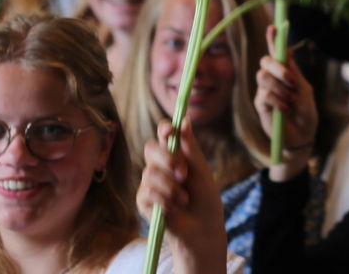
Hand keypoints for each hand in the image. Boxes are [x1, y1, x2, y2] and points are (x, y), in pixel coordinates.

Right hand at [137, 121, 229, 272]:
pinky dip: (164, 200)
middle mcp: (159, 165)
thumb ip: (191, 148)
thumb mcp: (201, 171)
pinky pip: (147, 192)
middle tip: (183, 173)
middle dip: (167, 159)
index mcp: (175, 154)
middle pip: (150, 149)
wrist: (202, 229)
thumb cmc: (205, 199)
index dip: (164, 128)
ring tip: (185, 199)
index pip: (163, 134)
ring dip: (171, 187)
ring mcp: (149, 183)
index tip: (170, 130)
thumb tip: (186, 120)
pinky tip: (174, 209)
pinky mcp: (143, 201)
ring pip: (150, 172)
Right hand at [252, 31, 317, 180]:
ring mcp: (264, 90)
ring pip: (263, 77)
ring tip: (291, 101)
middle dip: (278, 68)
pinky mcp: (260, 104)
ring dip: (281, 88)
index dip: (273, 39)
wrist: (303, 135)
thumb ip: (294, 71)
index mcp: (285, 72)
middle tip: (292, 81)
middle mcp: (272, 78)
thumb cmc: (306, 112)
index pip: (276, 52)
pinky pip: (265, 95)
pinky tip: (285, 110)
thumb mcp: (304, 89)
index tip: (273, 27)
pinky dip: (278, 102)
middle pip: (265, 61)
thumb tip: (286, 50)